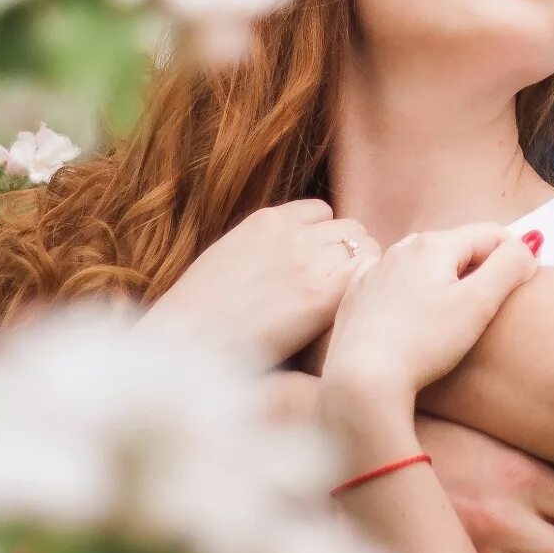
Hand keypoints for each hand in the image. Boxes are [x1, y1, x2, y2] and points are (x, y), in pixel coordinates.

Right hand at [144, 199, 375, 364]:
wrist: (188, 340)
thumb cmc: (199, 313)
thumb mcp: (228, 257)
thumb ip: (263, 248)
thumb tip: (285, 263)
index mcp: (267, 220)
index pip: (322, 212)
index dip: (327, 238)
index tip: (323, 266)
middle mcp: (293, 234)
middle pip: (350, 229)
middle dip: (350, 254)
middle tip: (342, 290)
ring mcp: (309, 261)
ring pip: (364, 246)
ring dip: (361, 271)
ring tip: (349, 303)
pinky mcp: (321, 295)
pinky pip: (366, 272)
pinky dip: (365, 287)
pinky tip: (351, 312)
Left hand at [324, 223, 536, 398]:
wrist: (362, 379)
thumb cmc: (424, 343)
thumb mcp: (479, 304)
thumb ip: (509, 267)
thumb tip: (530, 242)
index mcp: (435, 245)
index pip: (490, 234)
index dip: (514, 254)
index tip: (525, 280)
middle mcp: (401, 249)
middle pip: (455, 246)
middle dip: (478, 265)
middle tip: (491, 301)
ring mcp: (374, 270)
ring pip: (421, 261)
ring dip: (443, 276)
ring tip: (453, 309)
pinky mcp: (356, 295)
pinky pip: (389, 278)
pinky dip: (407, 287)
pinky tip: (410, 309)